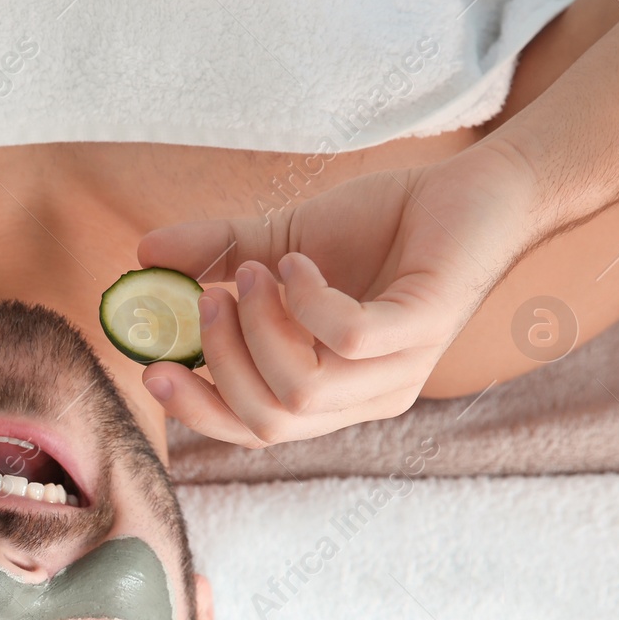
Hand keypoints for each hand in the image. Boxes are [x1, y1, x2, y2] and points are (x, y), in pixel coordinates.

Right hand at [136, 142, 538, 446]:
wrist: (474, 189)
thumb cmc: (387, 224)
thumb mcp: (283, 241)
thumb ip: (220, 254)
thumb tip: (144, 253)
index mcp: (333, 393)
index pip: (253, 431)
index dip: (198, 410)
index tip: (151, 367)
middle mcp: (366, 397)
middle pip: (268, 421)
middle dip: (221, 362)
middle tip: (209, 297)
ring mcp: (400, 369)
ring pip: (300, 389)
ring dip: (260, 326)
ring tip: (259, 271)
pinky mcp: (425, 328)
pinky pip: (346, 340)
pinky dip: (307, 300)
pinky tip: (302, 262)